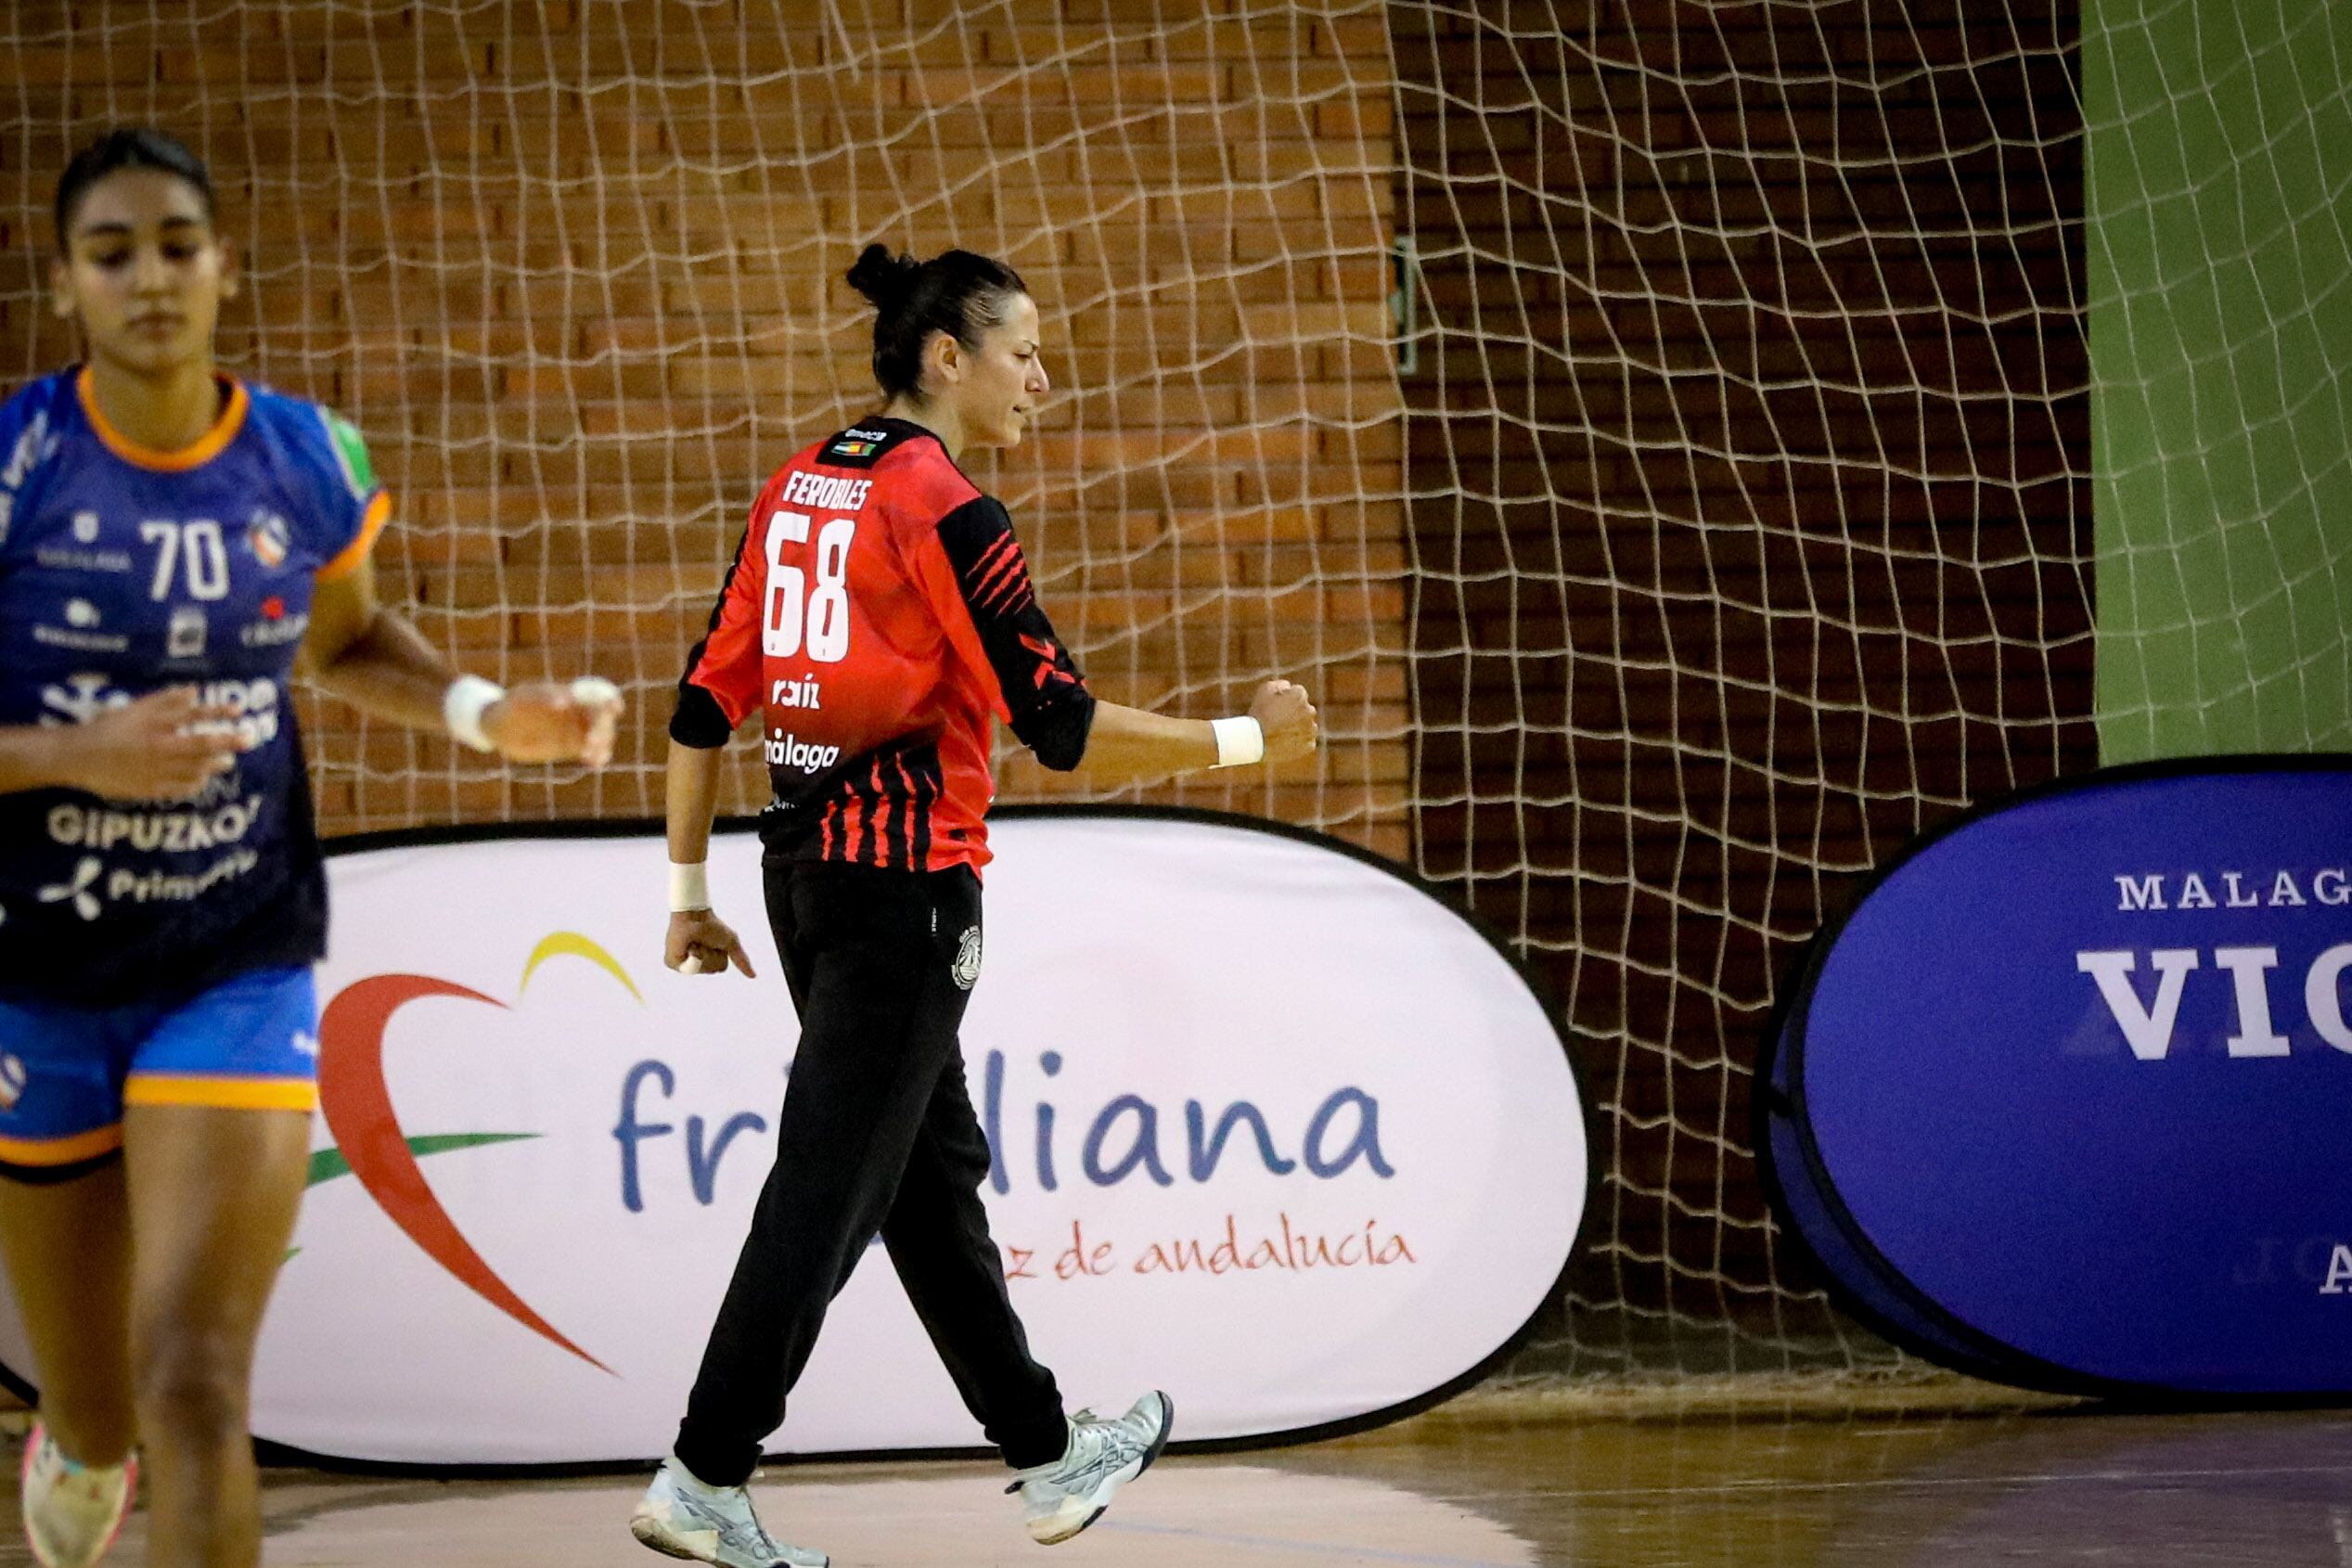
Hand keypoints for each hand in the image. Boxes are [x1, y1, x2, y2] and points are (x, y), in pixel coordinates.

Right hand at [55, 687, 250, 800]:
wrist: (79, 757)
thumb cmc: (108, 728)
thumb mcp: (135, 709)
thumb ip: (166, 700)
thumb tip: (195, 691)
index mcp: (156, 726)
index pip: (194, 716)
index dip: (218, 711)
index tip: (239, 710)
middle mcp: (161, 748)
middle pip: (202, 745)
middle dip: (229, 741)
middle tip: (249, 739)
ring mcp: (157, 770)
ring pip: (195, 769)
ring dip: (215, 765)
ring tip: (227, 762)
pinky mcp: (150, 789)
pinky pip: (180, 789)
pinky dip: (195, 784)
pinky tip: (203, 780)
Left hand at [484, 677, 622, 765]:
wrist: (499, 727)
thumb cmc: (512, 705)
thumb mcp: (524, 697)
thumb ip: (545, 696)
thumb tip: (566, 701)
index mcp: (573, 694)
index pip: (599, 694)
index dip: (610, 700)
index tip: (613, 708)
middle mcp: (578, 712)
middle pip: (603, 719)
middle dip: (603, 728)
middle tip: (591, 740)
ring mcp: (576, 730)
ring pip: (601, 737)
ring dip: (602, 744)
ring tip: (590, 754)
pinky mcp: (570, 748)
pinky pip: (590, 752)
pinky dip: (597, 757)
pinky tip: (595, 763)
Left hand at [667, 908, 757, 977]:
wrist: (695, 915)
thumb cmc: (712, 926)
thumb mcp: (730, 943)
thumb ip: (741, 960)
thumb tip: (754, 976)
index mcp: (705, 961)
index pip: (718, 967)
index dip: (719, 955)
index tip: (714, 941)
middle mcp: (693, 964)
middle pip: (710, 970)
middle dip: (711, 954)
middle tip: (705, 941)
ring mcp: (681, 964)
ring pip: (700, 969)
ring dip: (703, 952)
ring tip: (696, 941)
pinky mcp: (671, 962)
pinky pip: (688, 967)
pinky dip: (693, 955)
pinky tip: (690, 945)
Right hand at [1248, 679, 1318, 765]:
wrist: (1257, 742)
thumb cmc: (1259, 714)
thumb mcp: (1265, 690)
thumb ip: (1280, 684)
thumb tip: (1289, 687)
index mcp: (1300, 695)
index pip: (1298, 693)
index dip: (1286, 699)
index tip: (1276, 706)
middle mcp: (1310, 710)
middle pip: (1305, 709)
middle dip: (1295, 712)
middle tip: (1279, 720)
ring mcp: (1311, 729)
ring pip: (1307, 726)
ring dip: (1299, 727)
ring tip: (1281, 733)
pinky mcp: (1309, 745)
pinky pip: (1307, 741)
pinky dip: (1299, 742)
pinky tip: (1285, 742)